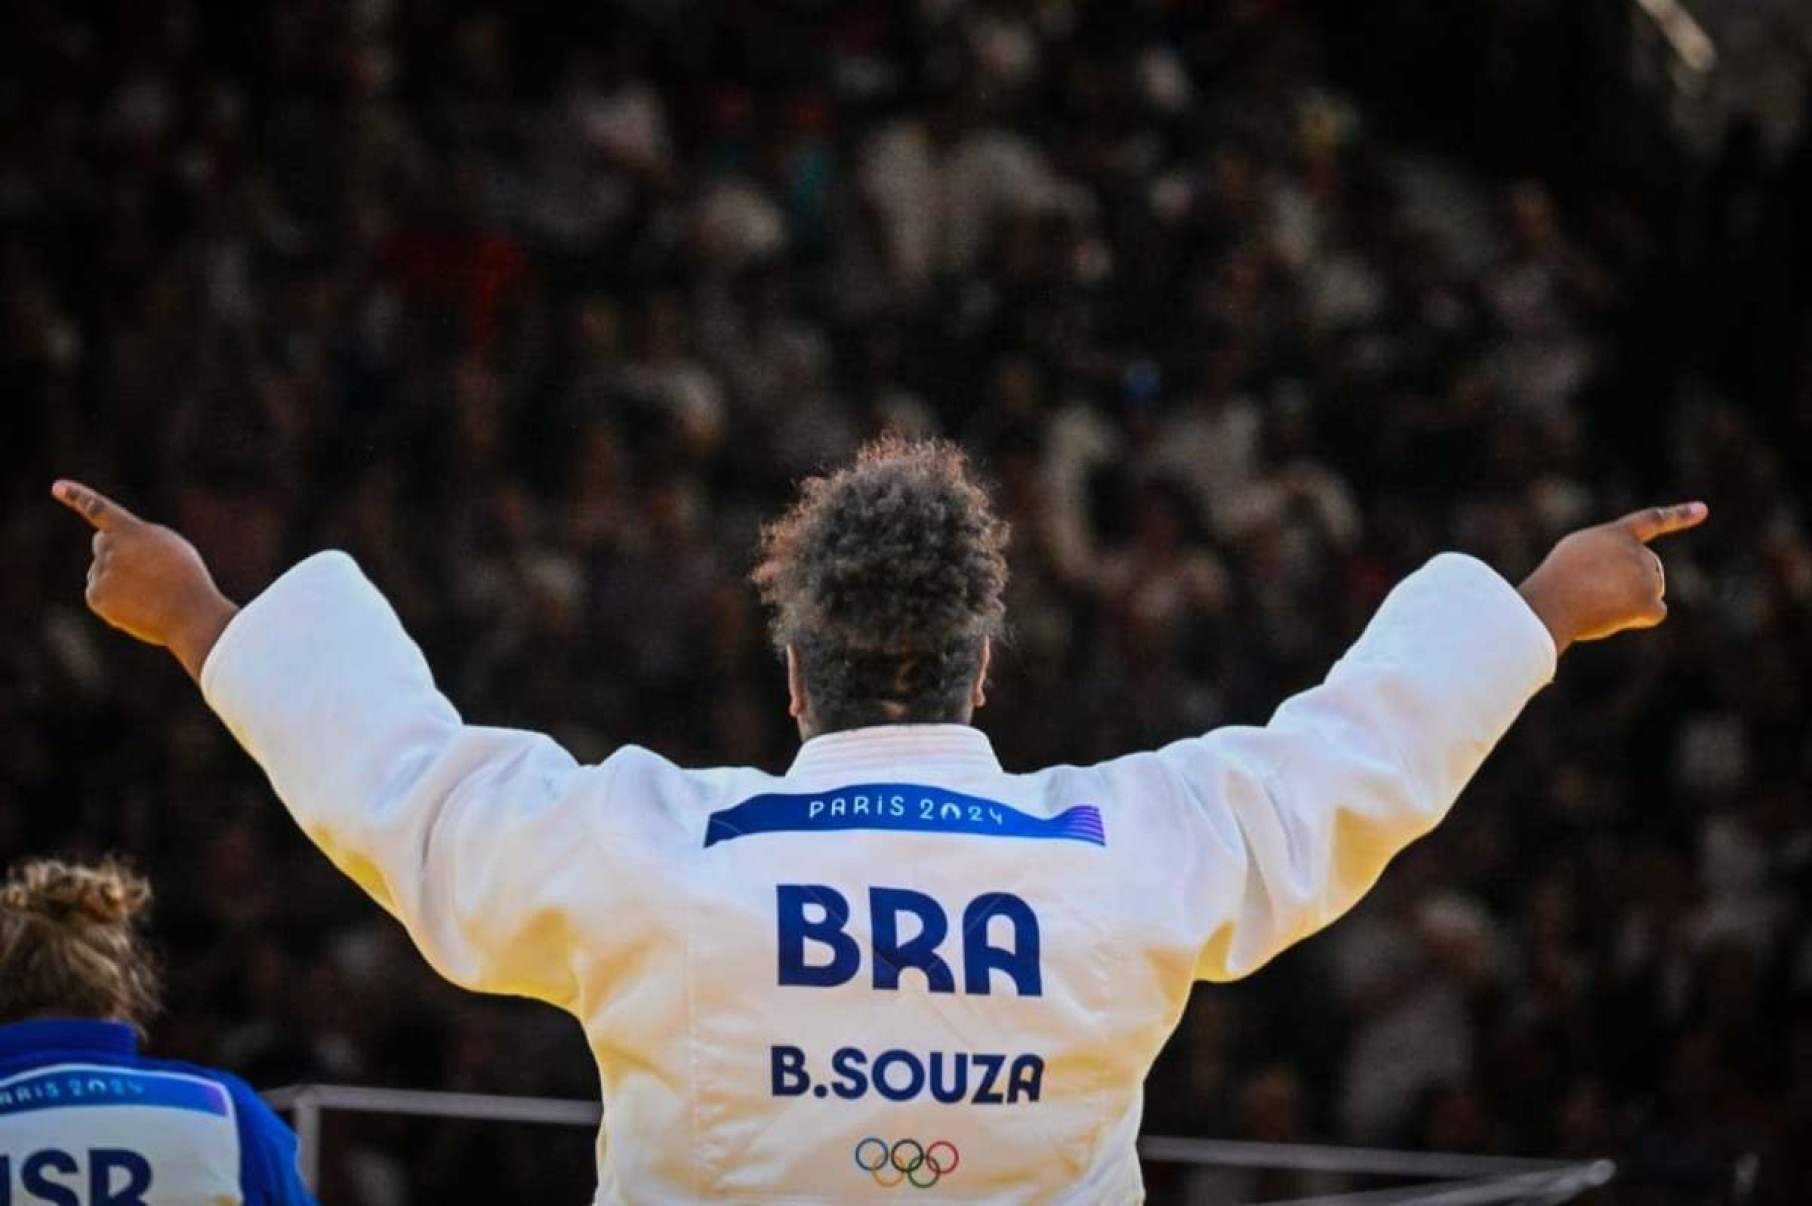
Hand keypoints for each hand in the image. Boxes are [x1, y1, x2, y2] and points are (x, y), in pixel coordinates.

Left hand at [52, 480, 238, 681]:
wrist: (190, 613)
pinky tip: (136, 606)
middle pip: (102, 544)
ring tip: (148, 593)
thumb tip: (109, 554)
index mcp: (131, 530)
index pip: (98, 508)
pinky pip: (98, 593)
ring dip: (117, 579)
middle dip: (114, 551)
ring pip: (101, 571)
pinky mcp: (97, 597)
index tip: (58, 487)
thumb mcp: (168, 546)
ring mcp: (102, 572)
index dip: (77, 496)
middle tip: (144, 571)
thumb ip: (138, 540)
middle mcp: (111, 548)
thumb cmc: (186, 579)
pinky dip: (112, 600)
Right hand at [1517, 503, 1707, 654]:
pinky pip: (1655, 613)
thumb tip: (1626, 583)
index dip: (1678, 516)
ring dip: (1630, 603)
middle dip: (1632, 584)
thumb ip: (1607, 556)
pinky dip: (1639, 619)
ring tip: (1597, 603)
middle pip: (1650, 570)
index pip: (1651, 521)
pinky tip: (1615, 616)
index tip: (1702, 510)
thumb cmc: (1555, 582)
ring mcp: (1643, 574)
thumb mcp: (1577, 555)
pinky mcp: (1646, 599)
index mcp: (1615, 535)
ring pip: (1651, 592)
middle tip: (1596, 593)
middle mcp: (1635, 550)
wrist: (1551, 602)